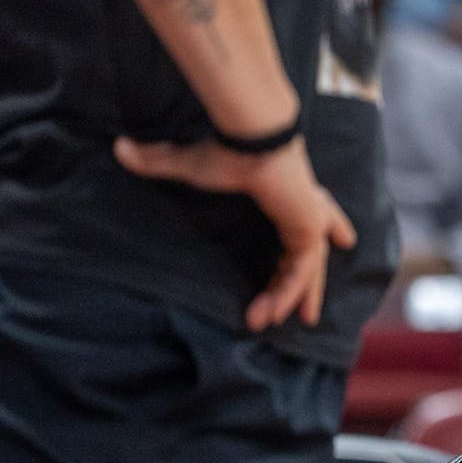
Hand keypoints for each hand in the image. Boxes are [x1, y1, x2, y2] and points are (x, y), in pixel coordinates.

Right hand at [114, 135, 356, 330]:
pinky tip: (271, 315)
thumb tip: (120, 148)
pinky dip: (286, 293)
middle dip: (310, 285)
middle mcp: (303, 206)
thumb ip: (159, 162)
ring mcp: (309, 219)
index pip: (307, 214)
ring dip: (286, 299)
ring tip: (263, 324)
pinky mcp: (308, 229)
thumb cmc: (226, 149)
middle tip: (307, 315)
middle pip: (311, 254)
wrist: (252, 137)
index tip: (339, 240)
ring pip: (305, 270)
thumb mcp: (189, 165)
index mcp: (286, 190)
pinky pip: (300, 272)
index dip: (322, 226)